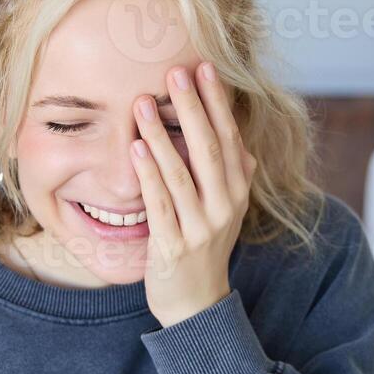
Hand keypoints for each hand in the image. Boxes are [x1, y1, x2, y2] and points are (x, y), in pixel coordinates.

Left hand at [130, 62, 257, 326]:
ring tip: (142, 103)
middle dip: (191, 107)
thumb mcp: (227, 210)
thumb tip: (238, 139)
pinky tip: (136, 149)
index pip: (228, 137)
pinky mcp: (174, 246)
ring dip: (161, 135)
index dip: (217, 102)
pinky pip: (160, 204)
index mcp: (237, 191)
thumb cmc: (205, 249)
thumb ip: (233, 175)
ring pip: (180, 173)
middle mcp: (224, 206)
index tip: (204, 67)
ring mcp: (200, 227)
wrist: (196, 305)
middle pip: (207, 148)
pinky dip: (149, 175)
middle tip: (174, 72)